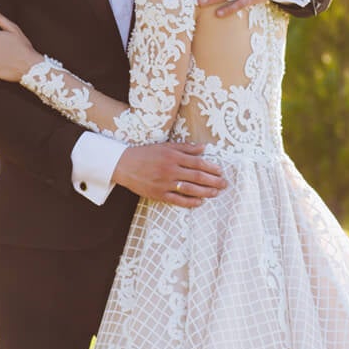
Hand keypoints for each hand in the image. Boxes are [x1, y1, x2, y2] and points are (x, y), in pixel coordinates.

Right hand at [112, 141, 226, 207]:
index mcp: (173, 156)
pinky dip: (190, 202)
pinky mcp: (158, 194)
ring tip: (216, 193)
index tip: (220, 171)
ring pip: (190, 189)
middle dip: (213, 181)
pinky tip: (200, 202)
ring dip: (205, 192)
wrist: (124, 165)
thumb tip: (204, 148)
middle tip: (224, 184)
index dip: (211, 167)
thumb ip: (186, 148)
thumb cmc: (146, 153)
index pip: (198, 162)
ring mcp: (164, 183)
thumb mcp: (166, 146)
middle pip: (197, 177)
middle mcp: (170, 170)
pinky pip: (177, 200)